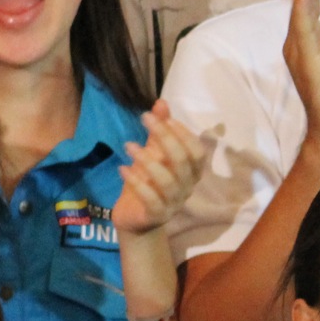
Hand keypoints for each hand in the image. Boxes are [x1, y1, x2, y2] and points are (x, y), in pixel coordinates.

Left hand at [111, 101, 211, 236]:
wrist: (135, 218)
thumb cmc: (148, 182)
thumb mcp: (153, 153)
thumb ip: (160, 130)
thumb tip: (161, 102)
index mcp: (191, 173)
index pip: (197, 152)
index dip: (183, 134)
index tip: (164, 118)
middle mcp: (187, 188)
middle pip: (183, 162)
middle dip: (165, 138)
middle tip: (144, 119)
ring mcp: (173, 204)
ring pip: (167, 181)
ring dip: (147, 160)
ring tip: (128, 145)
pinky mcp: (157, 216)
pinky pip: (150, 199)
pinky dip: (136, 182)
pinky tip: (122, 169)